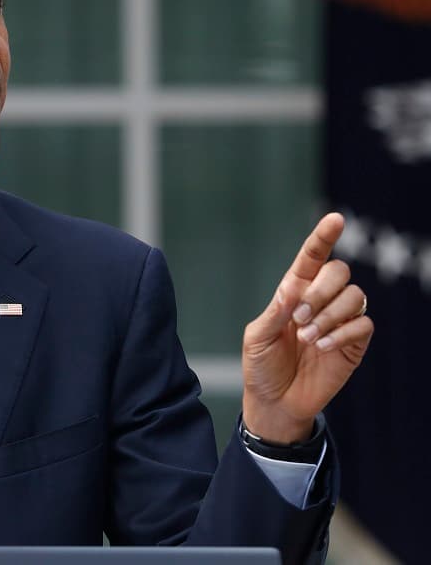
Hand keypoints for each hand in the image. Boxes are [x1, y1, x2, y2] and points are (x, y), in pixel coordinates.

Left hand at [242, 213, 372, 443]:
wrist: (274, 401)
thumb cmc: (261, 365)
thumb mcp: (257, 337)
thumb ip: (275, 312)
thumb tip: (292, 290)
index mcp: (293, 292)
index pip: (312, 258)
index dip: (323, 237)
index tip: (336, 219)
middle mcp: (320, 301)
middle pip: (339, 272)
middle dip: (321, 291)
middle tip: (299, 318)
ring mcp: (339, 321)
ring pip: (355, 296)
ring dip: (330, 315)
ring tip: (307, 338)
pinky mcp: (354, 344)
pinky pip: (364, 324)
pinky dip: (342, 333)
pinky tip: (322, 347)